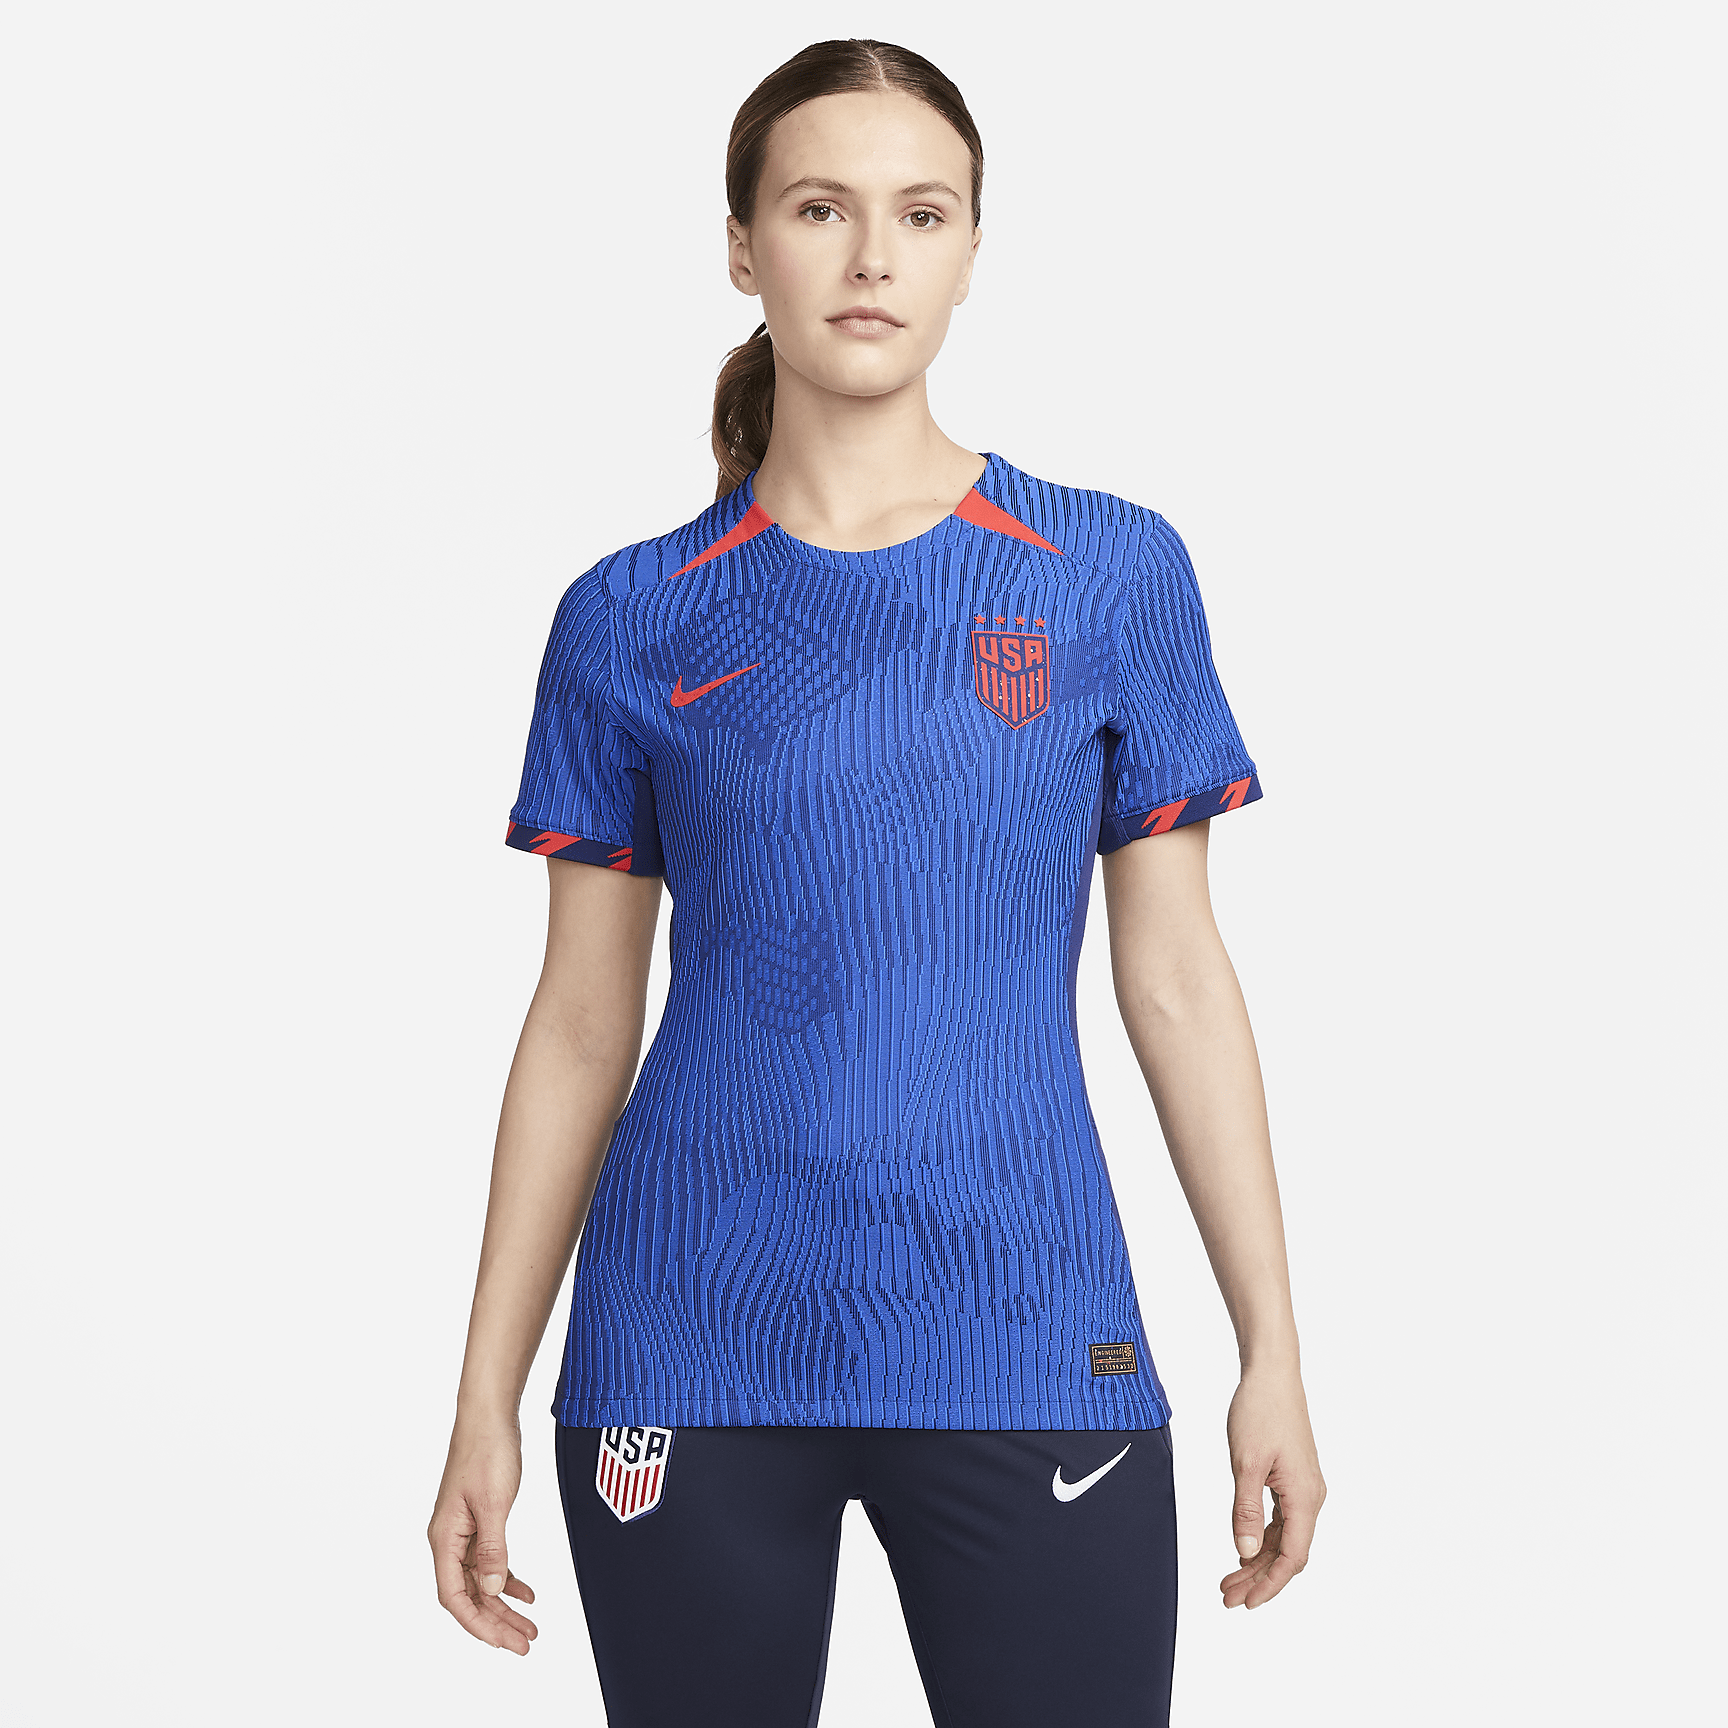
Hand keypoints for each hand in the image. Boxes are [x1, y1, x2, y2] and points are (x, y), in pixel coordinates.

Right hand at [428, 1421, 539, 1653]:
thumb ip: (493, 1548)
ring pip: (482, 1581)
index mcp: (444, 1538)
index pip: (455, 1596)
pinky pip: (490, 1561)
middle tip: (525, 1643)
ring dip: (504, 1605)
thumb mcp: (494, 1503)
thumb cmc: (487, 1451)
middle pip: (470, 1595)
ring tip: (530, 1626)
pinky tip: (527, 1592)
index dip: (478, 1624)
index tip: (503, 1643)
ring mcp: (463, 1532)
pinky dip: (508, 1578)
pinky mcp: (479, 1521)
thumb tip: (494, 1590)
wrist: (489, 1416)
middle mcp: (449, 1540)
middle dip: (496, 1623)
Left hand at [1219, 1366, 1324, 1608]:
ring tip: (1228, 1579)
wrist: (1272, 1375)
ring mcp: (1303, 1488)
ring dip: (1257, 1560)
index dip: (1270, 1584)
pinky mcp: (1293, 1479)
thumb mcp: (1246, 1462)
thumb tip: (1243, 1551)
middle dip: (1258, 1578)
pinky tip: (1243, 1548)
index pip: (1292, 1557)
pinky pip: (1281, 1520)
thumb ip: (1245, 1509)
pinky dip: (1262, 1537)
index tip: (1246, 1602)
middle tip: (1227, 1596)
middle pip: (1288, 1552)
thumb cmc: (1260, 1411)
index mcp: (1304, 1496)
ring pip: (1284, 1538)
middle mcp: (1310, 1497)